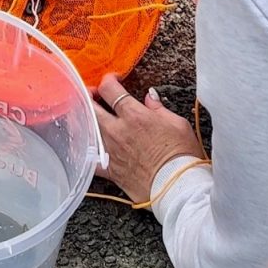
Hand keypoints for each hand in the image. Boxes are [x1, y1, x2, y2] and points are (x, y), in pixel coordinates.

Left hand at [93, 74, 202, 203]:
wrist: (179, 188)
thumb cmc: (182, 156)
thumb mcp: (178, 123)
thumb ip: (159, 108)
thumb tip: (149, 97)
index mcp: (134, 115)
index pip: (110, 89)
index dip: (108, 80)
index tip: (113, 80)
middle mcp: (118, 130)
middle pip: (91, 106)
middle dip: (90, 96)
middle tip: (95, 94)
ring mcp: (111, 150)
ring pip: (88, 128)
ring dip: (87, 119)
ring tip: (90, 115)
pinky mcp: (111, 170)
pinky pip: (91, 159)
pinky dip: (86, 151)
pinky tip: (85, 146)